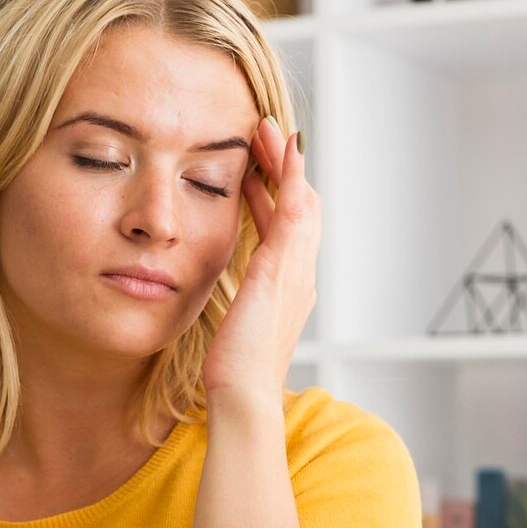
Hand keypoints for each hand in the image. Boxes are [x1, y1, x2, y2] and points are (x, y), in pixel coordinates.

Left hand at [204, 115, 317, 405]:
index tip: (255, 171)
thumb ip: (234, 306)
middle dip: (283, 170)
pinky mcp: (283, 267)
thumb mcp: (233, 329)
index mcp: (288, 290)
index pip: (286, 230)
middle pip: (302, 207)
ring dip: (285, 162)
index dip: (275, 196)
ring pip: (302, 200)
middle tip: (264, 138)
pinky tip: (282, 149)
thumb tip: (224, 301)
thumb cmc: (233, 374)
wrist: (244, 396)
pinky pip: (295, 209)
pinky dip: (291, 176)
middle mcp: (300, 276)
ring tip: (266, 131)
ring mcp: (297, 270)